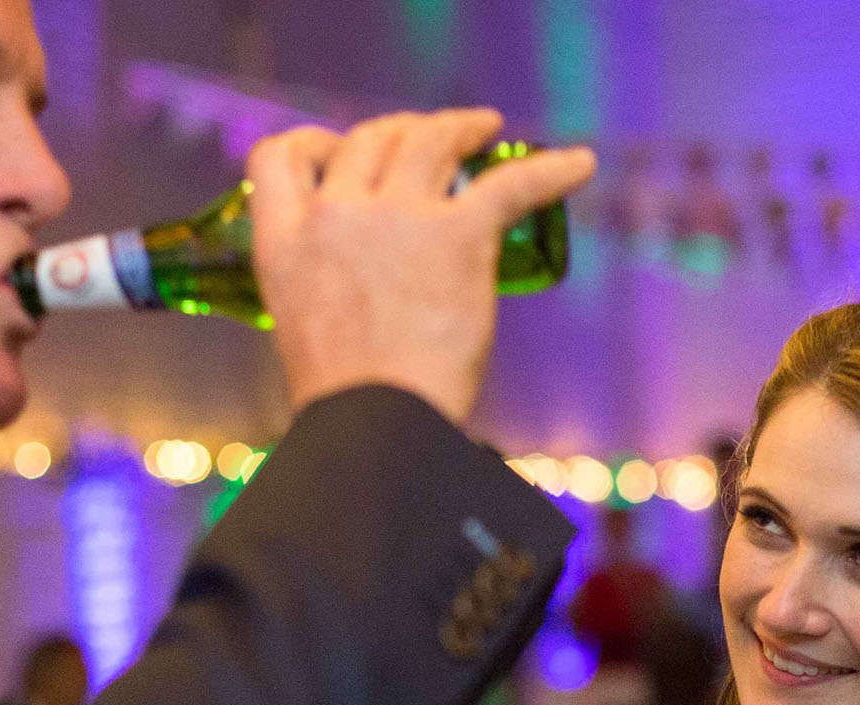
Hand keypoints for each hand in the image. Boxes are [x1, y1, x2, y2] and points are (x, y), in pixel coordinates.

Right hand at [245, 110, 595, 420]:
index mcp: (283, 239)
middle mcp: (335, 214)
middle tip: (429, 139)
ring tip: (485, 127)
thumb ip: (323, 286)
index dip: (312, 143)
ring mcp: (396, 218)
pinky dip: (552, 171)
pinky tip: (580, 165)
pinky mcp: (459, 236)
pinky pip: (511, 186)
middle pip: (367, 139)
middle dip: (400, 130)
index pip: (280, 157)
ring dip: (459, 126)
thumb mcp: (304, 325)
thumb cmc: (348, 400)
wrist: (379, 423)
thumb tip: (364, 294)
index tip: (338, 150)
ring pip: (430, 141)